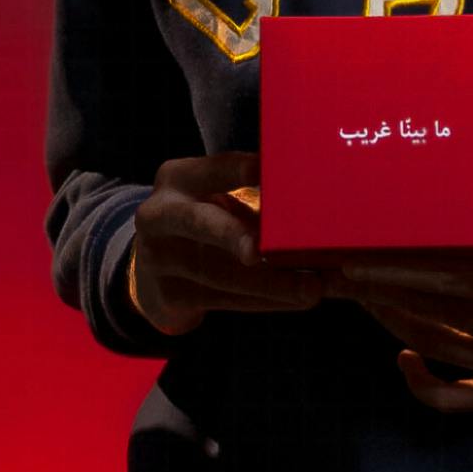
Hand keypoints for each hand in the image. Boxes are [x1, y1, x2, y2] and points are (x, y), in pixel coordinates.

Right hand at [127, 148, 334, 330]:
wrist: (157, 268)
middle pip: (200, 223)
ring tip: (311, 287)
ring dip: (269, 283)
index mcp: (177, 179)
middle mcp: (160, 216)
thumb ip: (250, 192)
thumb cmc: (206, 221)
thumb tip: (315, 193)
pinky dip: (265, 301)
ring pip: (219, 273)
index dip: (237, 171)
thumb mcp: (213, 195)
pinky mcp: (172, 296)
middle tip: (258, 250)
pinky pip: (225, 300)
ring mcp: (160, 260)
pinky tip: (295, 300)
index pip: (211, 170)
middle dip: (232, 235)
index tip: (264, 171)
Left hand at [343, 230, 472, 410]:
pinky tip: (405, 359)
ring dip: (391, 321)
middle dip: (374, 290)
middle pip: (420, 307)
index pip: (433, 272)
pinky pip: (453, 396)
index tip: (352, 255)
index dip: (386, 265)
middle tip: (340, 274)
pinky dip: (422, 383)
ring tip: (366, 300)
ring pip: (428, 343)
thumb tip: (462, 224)